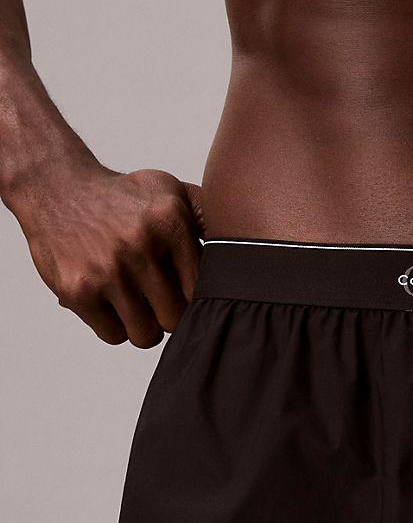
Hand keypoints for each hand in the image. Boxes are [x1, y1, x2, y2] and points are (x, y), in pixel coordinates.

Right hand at [14, 158, 203, 346]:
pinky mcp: (77, 290)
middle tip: (158, 301)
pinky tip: (109, 301)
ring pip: (146, 335)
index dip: (196, 299)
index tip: (184, 292)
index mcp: (170, 222)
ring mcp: (107, 270)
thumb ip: (208, 218)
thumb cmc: (122, 198)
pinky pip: (113, 336)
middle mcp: (140, 245)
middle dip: (169, 315)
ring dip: (143, 326)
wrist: (54, 186)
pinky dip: (113, 325)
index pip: (202, 291)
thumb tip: (248, 253)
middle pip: (176, 319)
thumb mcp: (169, 192)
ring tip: (135, 302)